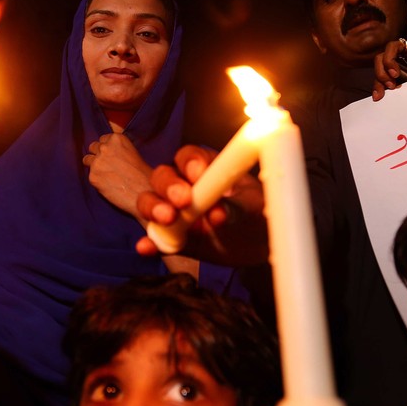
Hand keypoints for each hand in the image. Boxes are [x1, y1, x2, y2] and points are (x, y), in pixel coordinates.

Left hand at [83, 133, 152, 220]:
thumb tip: (106, 152)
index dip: (107, 149)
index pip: (103, 139)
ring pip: (87, 160)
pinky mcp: (93, 176)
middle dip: (98, 155)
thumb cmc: (143, 175)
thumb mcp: (132, 152)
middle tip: (108, 166)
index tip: (112, 156)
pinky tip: (108, 185)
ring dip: (94, 166)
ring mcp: (97, 162)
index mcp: (116, 139)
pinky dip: (97, 180)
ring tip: (106, 175)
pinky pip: (90, 175)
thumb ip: (118, 149)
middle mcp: (105, 147)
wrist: (145, 192)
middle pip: (93, 147)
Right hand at [136, 145, 267, 265]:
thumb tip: (217, 214)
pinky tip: (146, 248)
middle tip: (183, 202)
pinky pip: (155, 238)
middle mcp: (184, 186)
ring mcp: (174, 212)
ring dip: (153, 209)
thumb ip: (235, 208)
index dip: (189, 163)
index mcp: (205, 168)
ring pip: (150, 202)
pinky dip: (149, 243)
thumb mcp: (254, 209)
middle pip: (163, 177)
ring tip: (168, 220)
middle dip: (168, 187)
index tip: (199, 175)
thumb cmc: (259, 215)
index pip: (188, 157)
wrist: (260, 244)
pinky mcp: (171, 238)